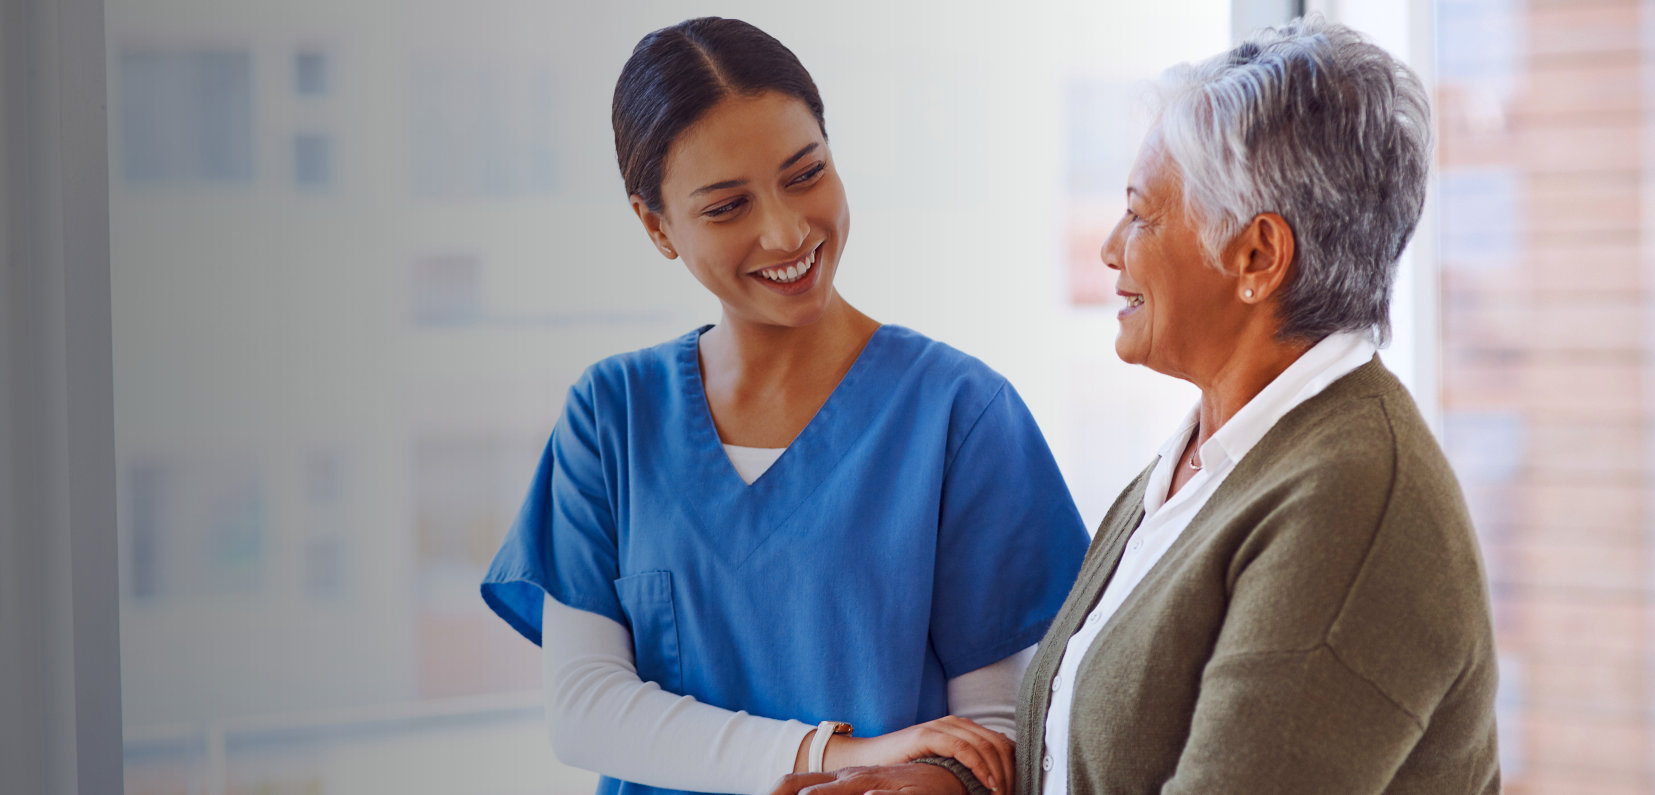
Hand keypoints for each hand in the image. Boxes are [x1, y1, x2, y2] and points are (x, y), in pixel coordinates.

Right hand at [799, 716, 1012, 792]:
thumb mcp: (944, 767)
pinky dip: (980, 767)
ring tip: (1001, 793)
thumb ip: (966, 766)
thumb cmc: (907, 768)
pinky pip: (964, 748)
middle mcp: (955, 723)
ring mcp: (941, 726)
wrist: (869, 760)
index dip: (1013, 766)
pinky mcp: (928, 735)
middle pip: (997, 743)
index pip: (1000, 742)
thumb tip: (996, 782)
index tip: (1016, 789)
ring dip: (998, 772)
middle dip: (1009, 771)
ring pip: (985, 745)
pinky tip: (986, 784)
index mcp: (962, 728)